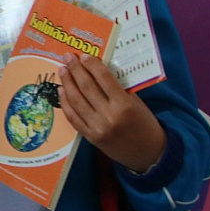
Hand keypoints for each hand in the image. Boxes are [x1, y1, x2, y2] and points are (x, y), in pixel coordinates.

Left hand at [57, 53, 165, 173]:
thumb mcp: (137, 103)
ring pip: (76, 101)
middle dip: (75, 70)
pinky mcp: (90, 137)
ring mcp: (97, 128)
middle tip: (67, 57)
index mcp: (124, 105)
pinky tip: (62, 91)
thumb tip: (98, 71)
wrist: (148, 154)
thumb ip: (118, 89)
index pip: (104, 79)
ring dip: (67, 84)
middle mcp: (109, 116)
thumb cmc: (145, 124)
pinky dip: (65, 103)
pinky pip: (73, 118)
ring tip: (62, 70)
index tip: (84, 55)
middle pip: (87, 88)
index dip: (92, 65)